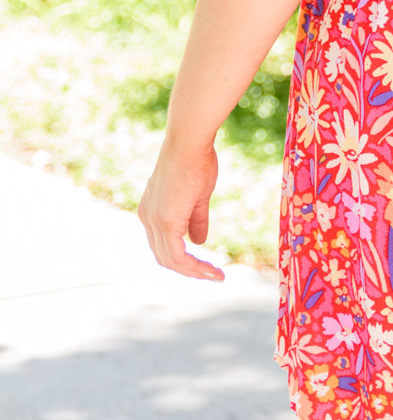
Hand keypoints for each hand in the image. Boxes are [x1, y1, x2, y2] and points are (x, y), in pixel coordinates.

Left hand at [138, 139, 224, 280]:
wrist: (190, 142)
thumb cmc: (195, 160)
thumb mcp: (197, 195)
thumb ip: (196, 220)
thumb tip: (199, 242)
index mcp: (151, 209)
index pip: (162, 243)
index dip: (182, 257)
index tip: (204, 263)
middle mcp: (147, 218)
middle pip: (164, 257)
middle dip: (189, 270)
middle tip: (212, 275)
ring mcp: (154, 221)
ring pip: (170, 261)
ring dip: (194, 273)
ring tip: (217, 277)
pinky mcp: (166, 223)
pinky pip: (178, 257)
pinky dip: (195, 268)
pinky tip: (213, 271)